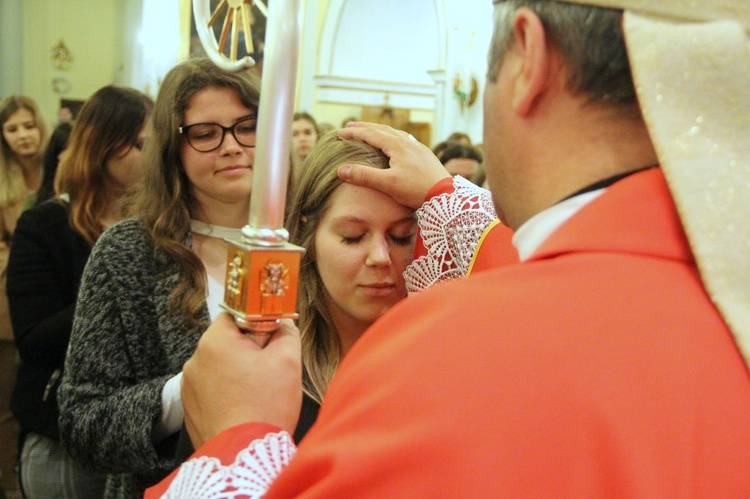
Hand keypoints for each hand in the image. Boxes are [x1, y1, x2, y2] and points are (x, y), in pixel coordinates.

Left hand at [182, 314, 301, 447]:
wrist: (242, 453)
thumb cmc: (266, 404)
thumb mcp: (288, 360)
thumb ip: (286, 332)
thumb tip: (283, 324)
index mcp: (215, 341)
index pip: (235, 314)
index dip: (257, 322)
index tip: (272, 338)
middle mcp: (195, 359)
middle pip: (227, 341)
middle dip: (249, 349)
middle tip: (270, 368)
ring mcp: (189, 385)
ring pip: (220, 366)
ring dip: (237, 371)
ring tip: (257, 392)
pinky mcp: (190, 407)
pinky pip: (212, 388)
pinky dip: (227, 392)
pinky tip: (244, 406)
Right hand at [338, 122, 450, 208]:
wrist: (446, 195)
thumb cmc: (416, 190)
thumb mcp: (387, 184)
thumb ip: (364, 176)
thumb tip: (340, 170)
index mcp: (397, 145)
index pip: (370, 134)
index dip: (354, 133)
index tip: (339, 132)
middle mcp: (408, 142)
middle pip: (382, 129)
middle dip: (365, 128)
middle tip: (350, 126)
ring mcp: (418, 147)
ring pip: (395, 133)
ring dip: (380, 131)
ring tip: (370, 131)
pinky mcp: (425, 155)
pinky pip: (405, 140)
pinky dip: (393, 137)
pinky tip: (396, 143)